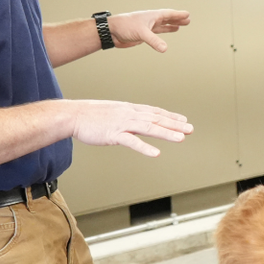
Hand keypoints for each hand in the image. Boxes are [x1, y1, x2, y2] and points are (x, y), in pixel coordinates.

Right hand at [69, 100, 192, 156]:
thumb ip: (124, 116)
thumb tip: (132, 120)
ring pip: (149, 128)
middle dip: (174, 124)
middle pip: (156, 119)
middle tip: (190, 129)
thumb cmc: (90, 115)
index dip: (170, 116)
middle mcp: (129, 114)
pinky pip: (132, 142)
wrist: (73, 115)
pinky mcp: (114, 134)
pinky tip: (156, 153)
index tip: (183, 120)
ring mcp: (122, 124)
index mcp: (129, 109)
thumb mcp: (112, 112)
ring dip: (166, 133)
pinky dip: (145, 148)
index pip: (154, 112)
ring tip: (181, 139)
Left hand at [107, 9, 189, 52]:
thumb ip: (154, 41)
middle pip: (167, 18)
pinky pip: (156, 33)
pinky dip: (162, 33)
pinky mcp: (143, 34)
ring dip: (171, 25)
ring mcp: (147, 27)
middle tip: (187, 19)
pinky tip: (164, 34)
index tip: (187, 14)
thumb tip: (165, 49)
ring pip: (162, 25)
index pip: (168, 14)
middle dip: (177, 19)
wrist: (111, 32)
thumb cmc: (124, 26)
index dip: (178, 15)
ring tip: (179, 26)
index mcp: (152, 16)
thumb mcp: (141, 33)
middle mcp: (150, 20)